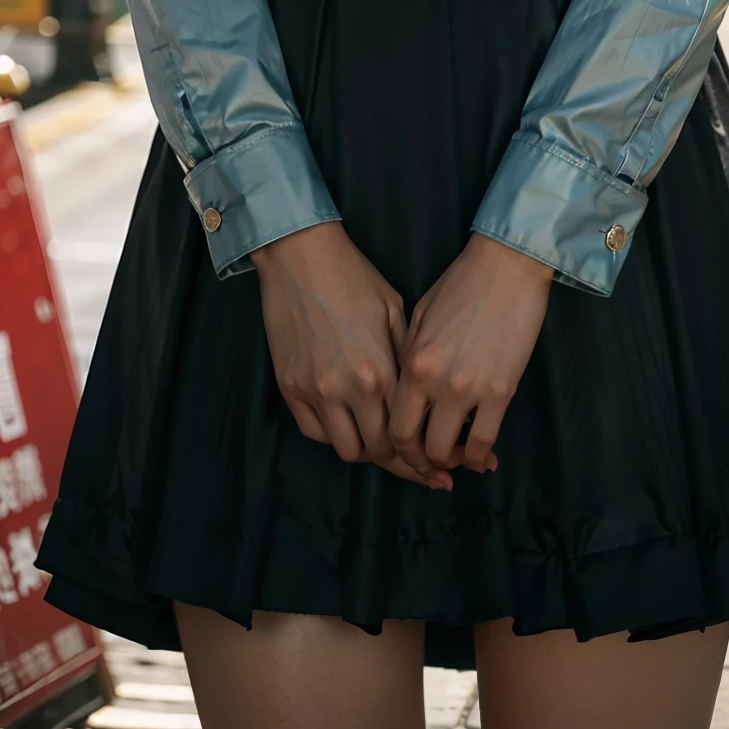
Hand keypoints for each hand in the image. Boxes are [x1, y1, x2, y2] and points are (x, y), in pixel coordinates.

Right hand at [251, 222, 451, 489]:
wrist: (300, 256)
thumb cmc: (353, 277)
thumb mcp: (395, 311)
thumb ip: (406, 359)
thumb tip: (422, 396)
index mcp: (383, 371)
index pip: (407, 435)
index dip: (425, 460)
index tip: (439, 472)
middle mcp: (349, 390)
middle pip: (378, 452)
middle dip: (400, 463)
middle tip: (416, 468)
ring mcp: (315, 392)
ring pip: (346, 450)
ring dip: (365, 449)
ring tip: (378, 441)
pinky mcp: (289, 388)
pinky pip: (314, 433)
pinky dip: (333, 434)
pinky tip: (347, 424)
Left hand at [390, 234, 552, 476]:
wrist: (507, 266)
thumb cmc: (462, 284)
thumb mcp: (421, 317)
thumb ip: (410, 357)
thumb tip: (409, 390)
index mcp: (411, 361)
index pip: (394, 425)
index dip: (399, 450)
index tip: (410, 452)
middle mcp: (434, 381)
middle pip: (417, 445)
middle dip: (424, 462)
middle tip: (435, 462)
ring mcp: (468, 389)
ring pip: (450, 450)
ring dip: (454, 461)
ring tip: (461, 455)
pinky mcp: (501, 391)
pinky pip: (485, 441)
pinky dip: (482, 457)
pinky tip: (484, 457)